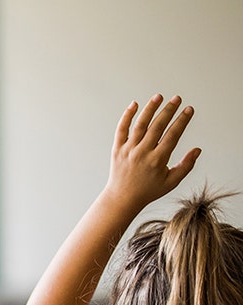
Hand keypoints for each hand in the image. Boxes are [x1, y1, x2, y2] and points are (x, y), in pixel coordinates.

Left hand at [103, 94, 199, 209]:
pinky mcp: (117, 149)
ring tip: (159, 97)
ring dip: (150, 109)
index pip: (172, 135)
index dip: (182, 121)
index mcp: (157, 160)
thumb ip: (186, 166)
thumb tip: (197, 149)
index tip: (189, 110)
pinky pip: (121, 129)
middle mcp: (142, 153)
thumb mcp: (171, 182)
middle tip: (177, 99)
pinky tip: (134, 104)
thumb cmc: (148, 190)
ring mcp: (128, 150)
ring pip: (140, 125)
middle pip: (157, 126)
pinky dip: (127, 116)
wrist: (122, 198)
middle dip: (169, 110)